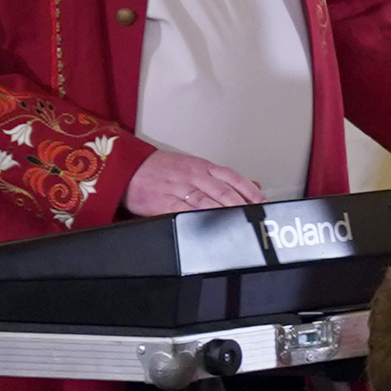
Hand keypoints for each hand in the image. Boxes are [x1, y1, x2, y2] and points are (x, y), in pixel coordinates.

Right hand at [124, 147, 263, 215]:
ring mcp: (178, 188)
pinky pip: (183, 210)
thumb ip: (222, 178)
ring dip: (224, 212)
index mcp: (202, 167)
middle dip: (242, 204)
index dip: (250, 191)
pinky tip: (209, 224)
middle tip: (255, 216)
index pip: (233, 177)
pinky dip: (197, 217)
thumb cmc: (162, 168)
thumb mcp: (194, 166)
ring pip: (207, 200)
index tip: (263, 203)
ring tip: (239, 222)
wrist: (126, 167)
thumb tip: (253, 185)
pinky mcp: (162, 202)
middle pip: (223, 191)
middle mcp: (193, 176)